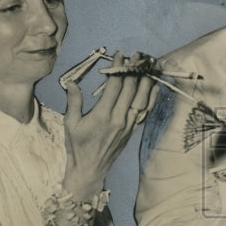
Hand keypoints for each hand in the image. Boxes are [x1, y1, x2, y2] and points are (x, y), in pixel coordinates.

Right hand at [62, 51, 156, 199]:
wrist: (89, 170)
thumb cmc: (77, 147)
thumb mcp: (70, 123)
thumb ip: (74, 101)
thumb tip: (72, 82)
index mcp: (102, 115)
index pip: (114, 86)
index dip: (118, 69)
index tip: (120, 55)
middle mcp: (118, 119)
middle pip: (131, 89)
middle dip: (135, 70)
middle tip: (137, 55)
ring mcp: (128, 126)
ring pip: (142, 99)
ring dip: (146, 81)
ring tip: (149, 66)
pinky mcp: (132, 131)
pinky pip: (145, 113)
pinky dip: (151, 99)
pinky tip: (154, 87)